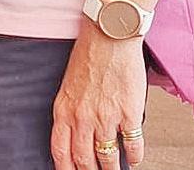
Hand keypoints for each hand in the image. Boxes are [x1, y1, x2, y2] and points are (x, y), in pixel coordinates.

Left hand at [51, 28, 147, 168]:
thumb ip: (70, 111)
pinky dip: (134, 157)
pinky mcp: (128, 113)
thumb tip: (76, 135)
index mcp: (63, 109)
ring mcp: (105, 117)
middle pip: (84, 159)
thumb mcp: (68, 86)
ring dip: (112, 169)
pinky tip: (134, 159)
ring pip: (108, 157)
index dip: (65, 168)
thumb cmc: (88, 57)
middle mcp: (81, 117)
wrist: (108, 36)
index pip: (59, 150)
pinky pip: (132, 145)